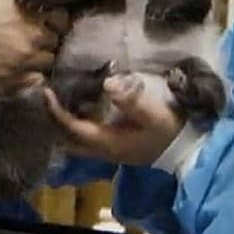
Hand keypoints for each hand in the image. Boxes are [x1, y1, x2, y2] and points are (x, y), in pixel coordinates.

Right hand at [0, 0, 64, 89]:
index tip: (45, 21)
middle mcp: (32, 39)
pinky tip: (18, 68)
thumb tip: (39, 8)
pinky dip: (29, 75)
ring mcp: (21, 62)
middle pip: (55, 43)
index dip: (53, 20)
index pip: (62, 19)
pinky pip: (32, 82)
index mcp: (32, 13)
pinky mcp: (6, 79)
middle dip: (47, 39)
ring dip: (39, 58)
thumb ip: (25, 2)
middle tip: (33, 37)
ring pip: (46, 63)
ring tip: (25, 54)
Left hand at [43, 76, 184, 167]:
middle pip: (68, 138)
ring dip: (65, 119)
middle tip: (48, 92)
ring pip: (76, 138)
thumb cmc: (170, 130)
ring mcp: (108, 149)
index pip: (72, 128)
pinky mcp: (115, 144)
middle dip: (54, 118)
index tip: (46, 90)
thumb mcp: (155, 114)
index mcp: (107, 143)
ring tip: (61, 93)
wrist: (187, 149)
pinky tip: (81, 101)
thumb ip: (131, 100)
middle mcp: (102, 149)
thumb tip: (107, 84)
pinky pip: (87, 133)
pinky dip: (78, 119)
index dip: (56, 111)